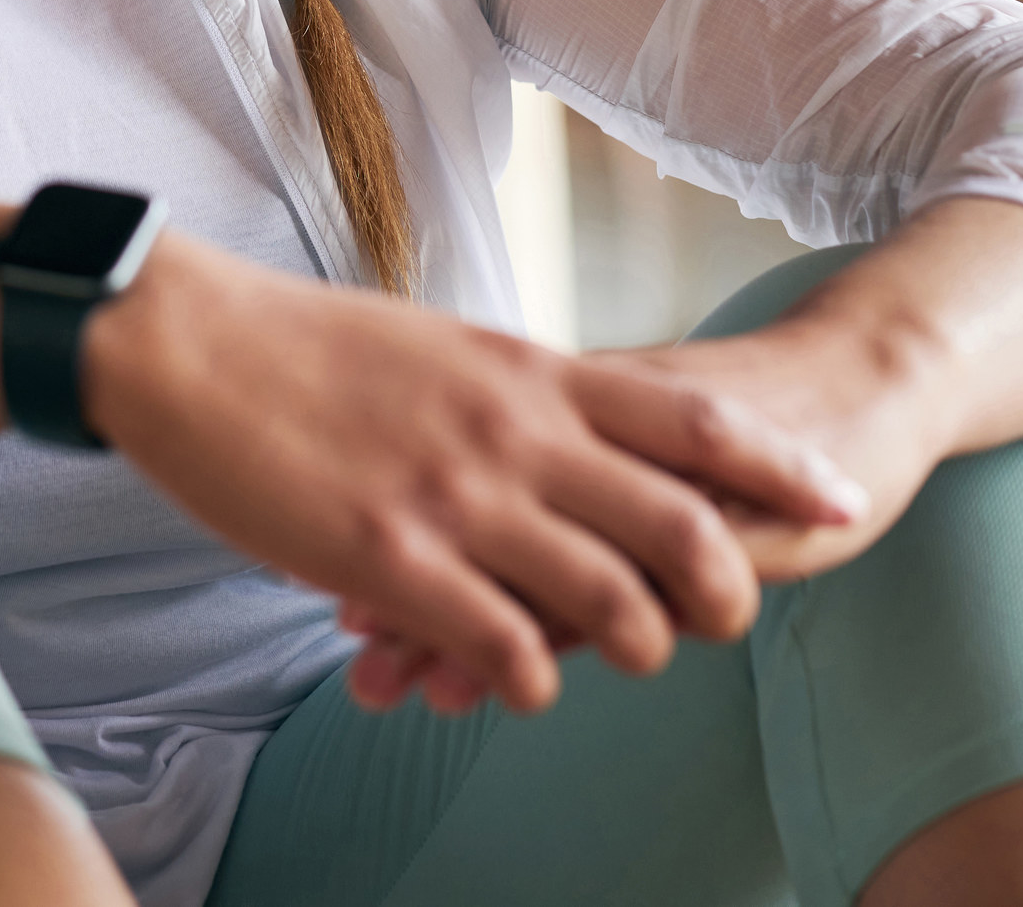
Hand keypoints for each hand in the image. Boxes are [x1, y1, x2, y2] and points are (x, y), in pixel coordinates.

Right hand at [81, 234, 868, 715]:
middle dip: (726, 590)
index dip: (781, 467)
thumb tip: (569, 427)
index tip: (841, 503)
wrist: (182, 343)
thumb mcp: (441, 346)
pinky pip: (507, 651)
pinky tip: (511, 676)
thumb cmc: (301, 344)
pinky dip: (529, 680)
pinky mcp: (388, 560)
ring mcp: (456, 499)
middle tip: (723, 621)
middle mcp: (513, 434)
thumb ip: (516, 393)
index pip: (695, 420)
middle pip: (682, 525)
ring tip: (614, 655)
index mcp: (527, 372)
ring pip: (610, 604)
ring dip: (630, 648)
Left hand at [336, 197, 1022, 711]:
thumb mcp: (612, 400)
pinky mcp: (725, 518)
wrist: (867, 368)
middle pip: (467, 508)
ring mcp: (651, 472)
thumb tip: (436, 469)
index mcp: (554, 386)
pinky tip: (506, 677)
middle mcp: (589, 427)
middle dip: (394, 580)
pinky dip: (552, 635)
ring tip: (390, 683)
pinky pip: (624, 585)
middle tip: (337, 638)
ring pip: (529, 558)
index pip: (437, 447)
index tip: (308, 559)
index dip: (368, 501)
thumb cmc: (735, 395)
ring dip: (452, 626)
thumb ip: (535, 425)